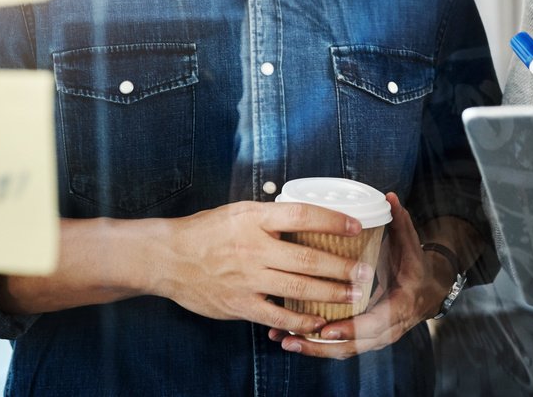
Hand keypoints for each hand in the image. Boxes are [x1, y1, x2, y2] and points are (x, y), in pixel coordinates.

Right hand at [153, 201, 372, 337]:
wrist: (168, 257)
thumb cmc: (206, 231)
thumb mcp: (238, 211)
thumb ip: (271, 217)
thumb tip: (307, 218)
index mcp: (254, 218)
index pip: (302, 215)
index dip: (332, 220)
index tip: (356, 225)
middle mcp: (253, 248)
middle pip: (307, 257)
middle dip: (341, 266)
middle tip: (364, 271)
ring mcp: (247, 278)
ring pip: (298, 287)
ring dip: (330, 293)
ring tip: (352, 295)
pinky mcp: (240, 304)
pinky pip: (277, 315)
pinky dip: (300, 319)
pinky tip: (319, 320)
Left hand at [268, 192, 452, 357]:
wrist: (427, 291)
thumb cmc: (414, 265)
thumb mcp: (411, 245)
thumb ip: (400, 222)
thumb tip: (389, 197)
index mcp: (400, 306)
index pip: (375, 324)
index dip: (351, 328)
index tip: (327, 328)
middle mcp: (387, 328)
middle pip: (353, 346)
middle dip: (321, 345)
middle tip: (293, 337)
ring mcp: (375, 338)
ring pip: (343, 351)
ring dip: (313, 349)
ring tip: (285, 342)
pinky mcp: (363, 338)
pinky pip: (339, 347)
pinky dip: (315, 345)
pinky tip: (289, 339)